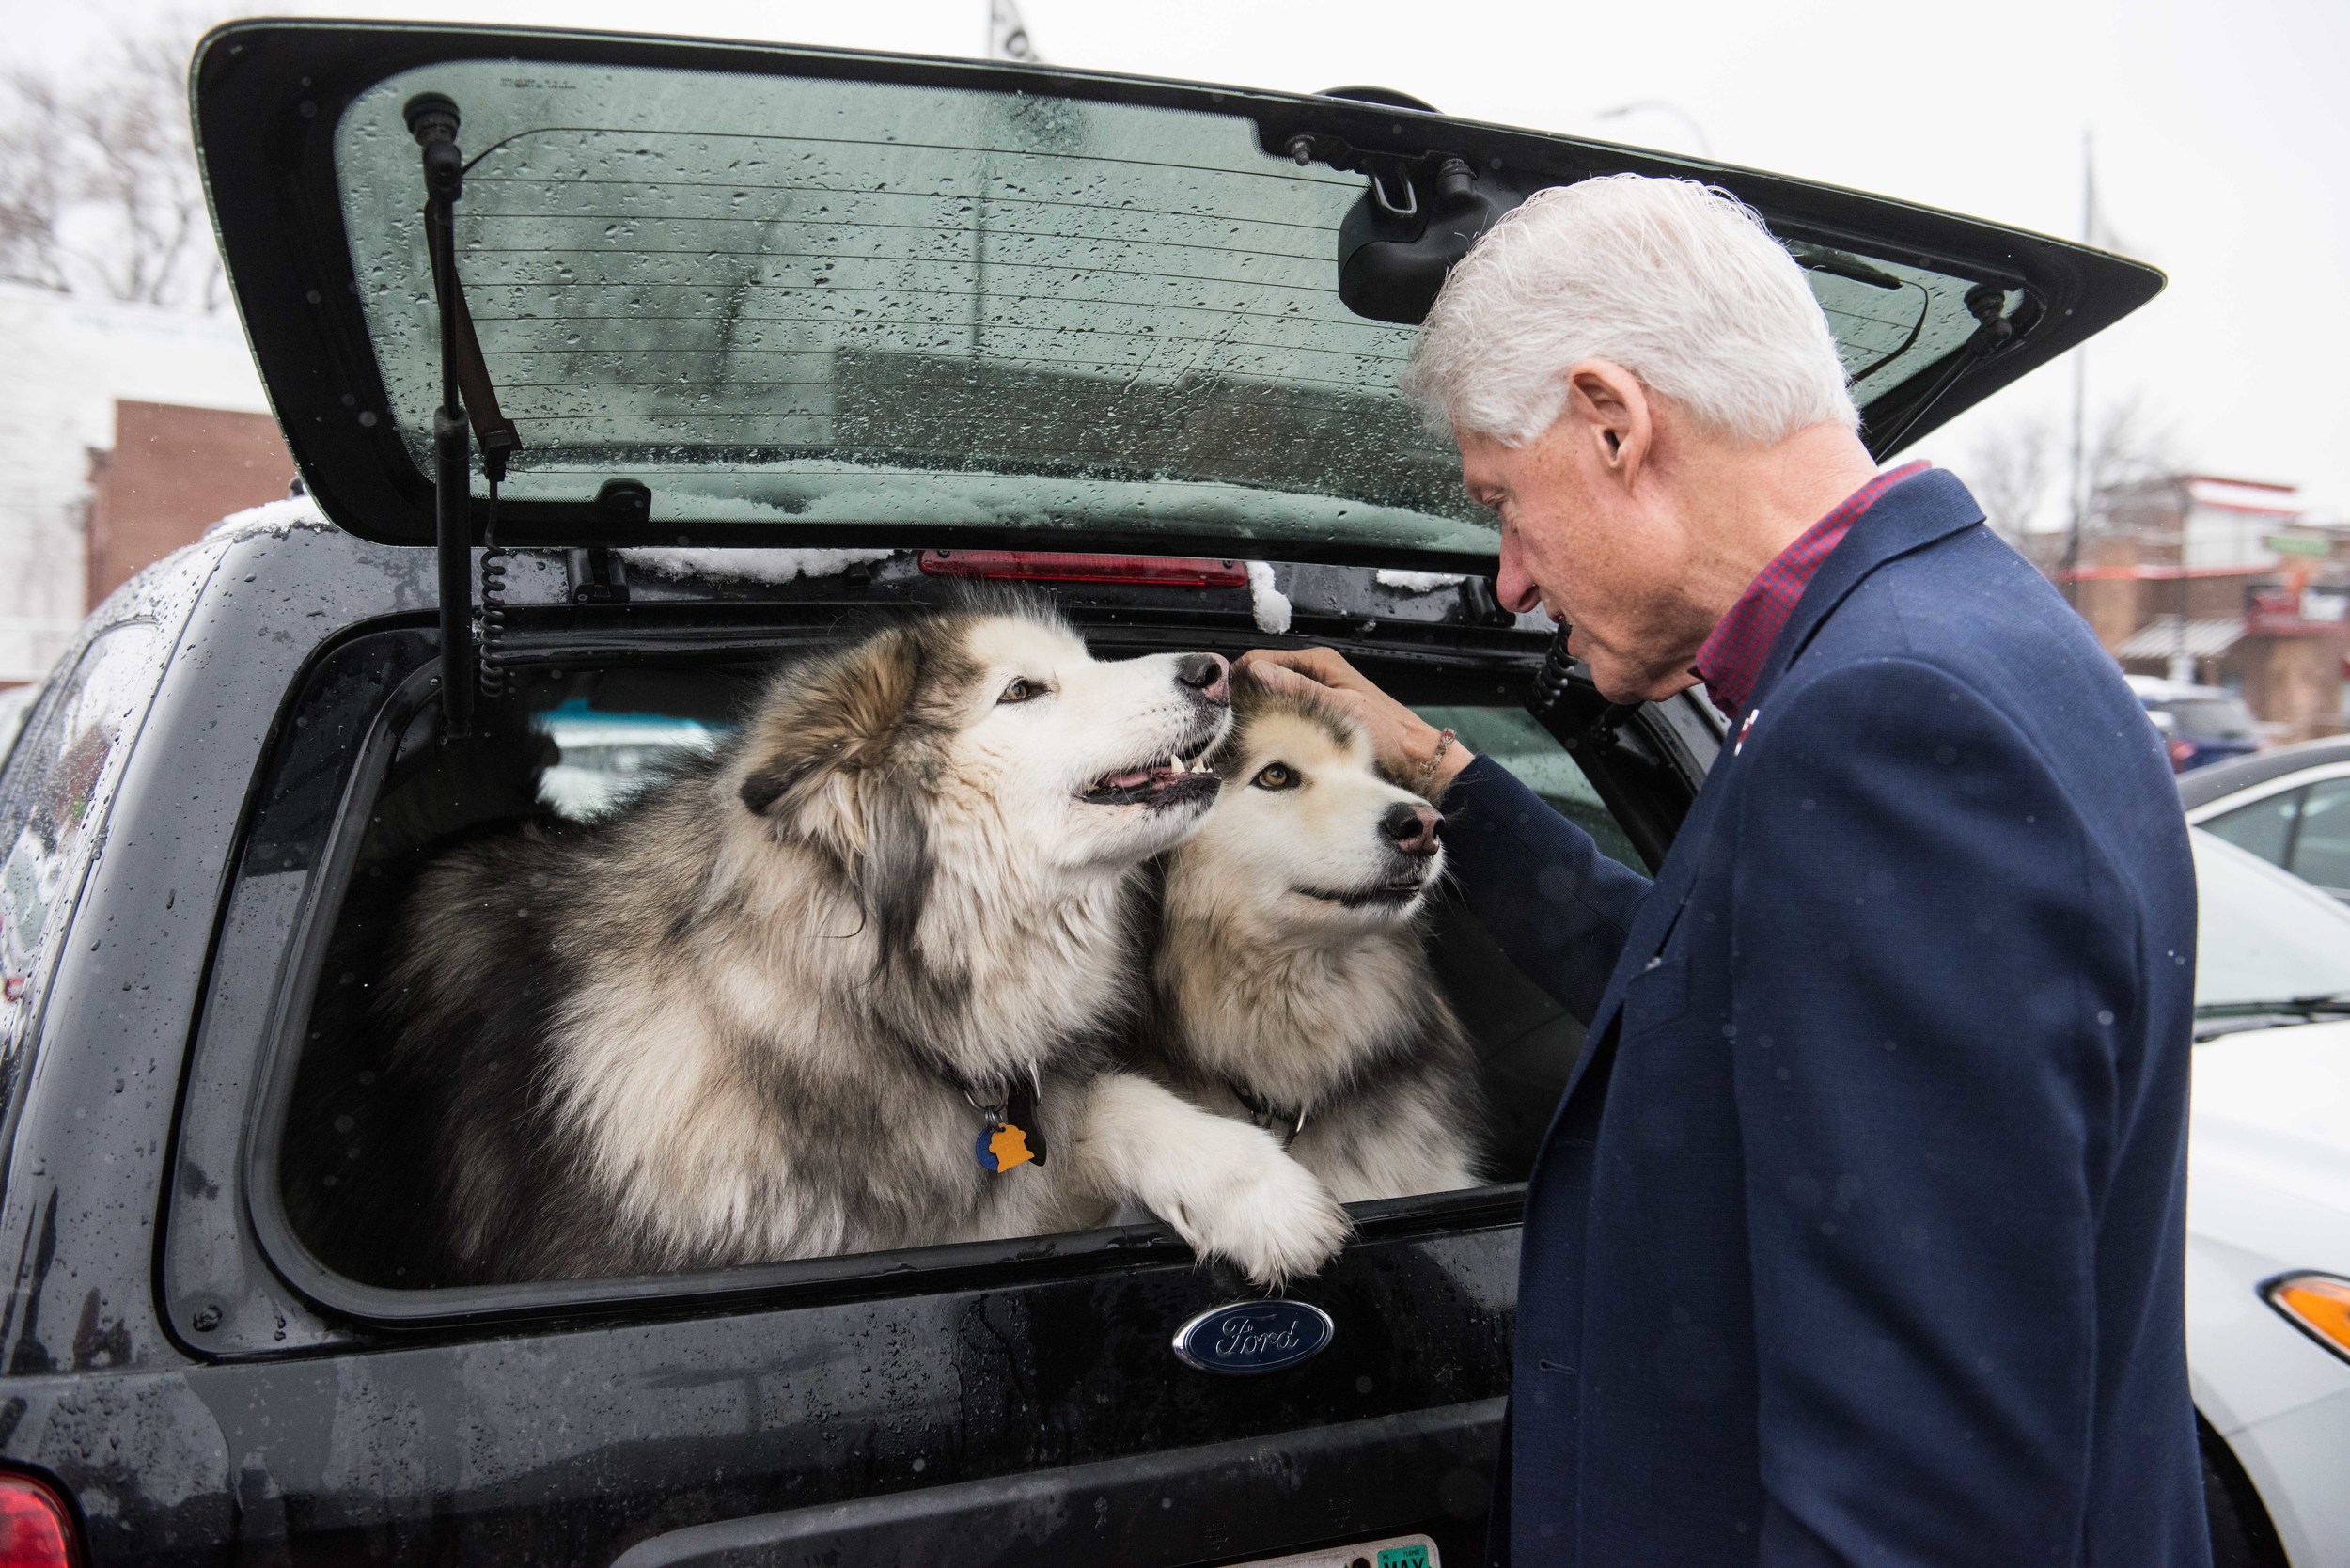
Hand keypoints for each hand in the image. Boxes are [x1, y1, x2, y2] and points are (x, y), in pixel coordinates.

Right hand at [1233, 646, 1475, 795]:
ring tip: (1241, 741)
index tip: (1222, 708)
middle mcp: (1314, 674)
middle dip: (1243, 701)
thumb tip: (1254, 670)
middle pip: (1261, 680)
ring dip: (1255, 718)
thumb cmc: (1387, 736)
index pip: (1258, 660)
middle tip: (1228, 729)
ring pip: (1269, 701)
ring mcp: (1314, 696)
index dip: (1237, 682)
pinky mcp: (1316, 717)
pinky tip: (1264, 748)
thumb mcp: (1339, 709)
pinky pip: (1283, 717)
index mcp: (1318, 662)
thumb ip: (1297, 689)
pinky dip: (1271, 729)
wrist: (1416, 763)